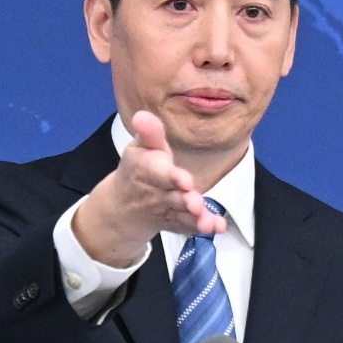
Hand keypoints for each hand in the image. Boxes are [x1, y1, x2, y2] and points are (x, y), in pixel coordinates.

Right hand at [67, 109, 223, 270]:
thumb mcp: (140, 147)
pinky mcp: (176, 223)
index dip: (170, 177)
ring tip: (207, 222)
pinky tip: (218, 226)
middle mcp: (155, 193)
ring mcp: (166, 211)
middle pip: (172, 197)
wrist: (123, 206)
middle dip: (185, 200)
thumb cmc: (139, 169)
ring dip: (196, 218)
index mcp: (145, 170)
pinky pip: (189, 227)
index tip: (184, 180)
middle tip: (196, 203)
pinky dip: (202, 227)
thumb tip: (143, 115)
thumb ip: (150, 133)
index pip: (157, 173)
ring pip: (182, 215)